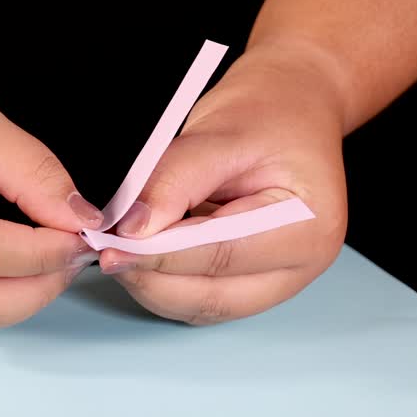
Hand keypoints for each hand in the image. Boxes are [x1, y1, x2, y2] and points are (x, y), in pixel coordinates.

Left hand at [98, 43, 348, 324]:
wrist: (291, 110)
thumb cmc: (270, 115)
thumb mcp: (222, 134)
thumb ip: (175, 182)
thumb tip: (134, 228)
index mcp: (309, 228)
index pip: (222, 255)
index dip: (161, 255)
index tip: (114, 246)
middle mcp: (299, 268)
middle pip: (213, 297)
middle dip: (152, 279)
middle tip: (106, 252)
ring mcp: (276, 282)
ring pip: (201, 306)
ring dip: (153, 285)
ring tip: (118, 250)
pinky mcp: (249, 282)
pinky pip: (199, 296)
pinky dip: (164, 281)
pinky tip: (140, 254)